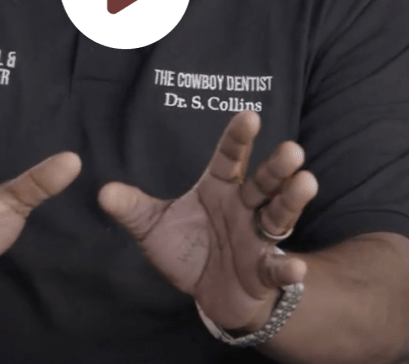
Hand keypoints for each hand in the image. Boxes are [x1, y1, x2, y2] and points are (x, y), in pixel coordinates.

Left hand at [98, 110, 316, 332]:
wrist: (209, 293)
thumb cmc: (187, 248)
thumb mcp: (154, 227)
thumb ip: (132, 208)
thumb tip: (102, 192)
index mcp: (220, 187)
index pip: (229, 157)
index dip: (239, 137)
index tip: (250, 116)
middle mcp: (244, 206)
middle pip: (262, 182)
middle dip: (277, 167)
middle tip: (292, 149)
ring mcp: (258, 238)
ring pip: (278, 215)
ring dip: (292, 201)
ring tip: (306, 183)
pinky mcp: (264, 271)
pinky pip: (277, 268)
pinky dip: (288, 268)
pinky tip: (296, 267)